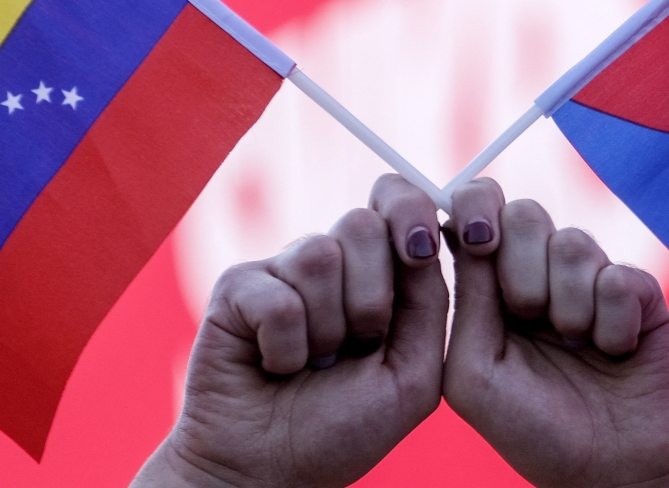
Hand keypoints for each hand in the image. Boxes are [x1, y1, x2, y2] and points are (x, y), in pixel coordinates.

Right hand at [131, 175, 448, 487]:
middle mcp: (331, 261)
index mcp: (379, 271)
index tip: (420, 251)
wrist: (274, 470)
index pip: (399, 206)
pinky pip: (278, 300)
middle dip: (371, 298)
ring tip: (314, 362)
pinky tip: (275, 367)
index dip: (410, 213)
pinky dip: (285, 350)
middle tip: (358, 345)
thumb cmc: (347, 426)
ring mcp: (282, 269)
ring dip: (326, 331)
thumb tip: (430, 234)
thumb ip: (430, 302)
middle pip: (362, 225)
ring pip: (319, 257)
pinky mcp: (237, 287)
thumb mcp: (413, 372)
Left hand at [441, 179, 668, 487]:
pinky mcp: (639, 291)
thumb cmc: (532, 428)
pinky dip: (612, 324)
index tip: (479, 241)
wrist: (611, 472)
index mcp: (490, 285)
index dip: (475, 209)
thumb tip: (452, 227)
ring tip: (576, 346)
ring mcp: (590, 277)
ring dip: (568, 306)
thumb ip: (466, 300)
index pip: (476, 212)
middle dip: (521, 269)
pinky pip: (618, 277)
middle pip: (524, 214)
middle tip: (529, 318)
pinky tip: (614, 352)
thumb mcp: (473, 372)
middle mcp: (538, 271)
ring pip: (571, 243)